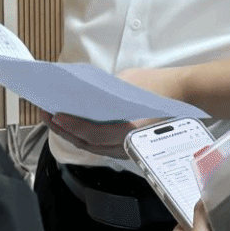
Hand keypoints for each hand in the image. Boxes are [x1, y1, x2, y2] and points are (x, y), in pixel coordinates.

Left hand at [43, 67, 192, 157]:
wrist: (184, 94)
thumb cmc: (157, 85)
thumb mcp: (128, 82)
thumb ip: (105, 93)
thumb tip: (80, 96)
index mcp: (130, 129)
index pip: (94, 133)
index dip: (72, 126)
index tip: (54, 115)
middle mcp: (127, 144)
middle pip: (88, 144)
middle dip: (64, 130)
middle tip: (46, 115)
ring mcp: (128, 148)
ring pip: (93, 148)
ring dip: (71, 135)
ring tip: (54, 120)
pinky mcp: (128, 147)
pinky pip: (101, 146)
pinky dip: (85, 137)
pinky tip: (73, 126)